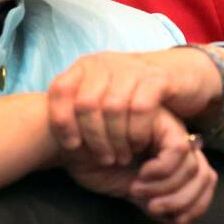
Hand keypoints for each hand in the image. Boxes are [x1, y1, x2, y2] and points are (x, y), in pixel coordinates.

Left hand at [47, 49, 218, 165]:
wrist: (178, 74)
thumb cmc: (132, 94)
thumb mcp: (101, 93)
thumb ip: (77, 105)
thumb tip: (44, 127)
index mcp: (86, 66)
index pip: (60, 89)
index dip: (61, 120)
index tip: (71, 146)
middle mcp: (106, 63)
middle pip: (86, 104)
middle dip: (92, 138)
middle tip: (102, 159)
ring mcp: (132, 69)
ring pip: (113, 108)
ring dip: (115, 139)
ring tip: (119, 157)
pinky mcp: (157, 79)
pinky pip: (141, 108)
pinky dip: (136, 132)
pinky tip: (138, 145)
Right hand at [65, 108, 216, 223]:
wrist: (67, 141)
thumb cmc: (94, 162)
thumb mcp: (130, 189)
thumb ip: (156, 205)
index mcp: (174, 157)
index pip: (205, 181)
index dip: (196, 205)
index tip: (171, 219)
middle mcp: (178, 140)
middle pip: (205, 174)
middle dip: (182, 200)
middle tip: (154, 208)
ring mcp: (171, 128)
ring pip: (194, 165)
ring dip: (167, 187)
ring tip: (139, 190)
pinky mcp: (161, 119)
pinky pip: (178, 150)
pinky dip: (162, 170)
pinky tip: (141, 174)